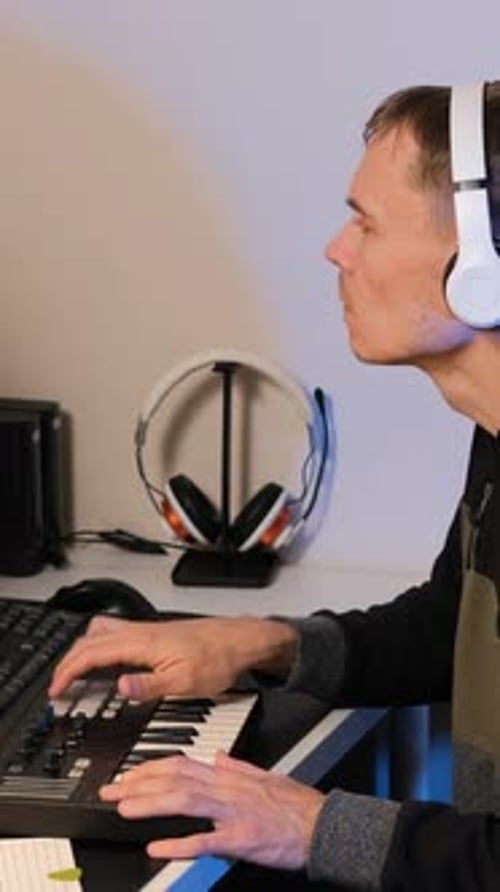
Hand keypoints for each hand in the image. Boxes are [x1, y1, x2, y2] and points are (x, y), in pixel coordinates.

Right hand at [49, 614, 296, 700]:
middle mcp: (141, 632)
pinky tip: (108, 663)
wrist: (240, 641)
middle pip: (90, 639)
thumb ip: (148, 685)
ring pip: (102, 632)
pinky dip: (101, 648)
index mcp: (141, 642)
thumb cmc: (217, 658)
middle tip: (59, 685)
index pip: (92, 653)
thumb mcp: (184, 681)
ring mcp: (147, 631)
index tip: (56, 690)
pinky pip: (117, 635)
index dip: (68, 672)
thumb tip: (119, 688)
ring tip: (76, 673)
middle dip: (69, 661)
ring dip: (83, 650)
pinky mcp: (156, 635)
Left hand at [100, 751, 325, 868]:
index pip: (182, 763)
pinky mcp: (243, 839)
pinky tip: (157, 847)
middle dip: (140, 783)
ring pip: (186, 801)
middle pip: (176, 778)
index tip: (127, 774)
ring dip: (152, 803)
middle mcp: (228, 788)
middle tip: (111, 791)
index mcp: (230, 775)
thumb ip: (237, 766)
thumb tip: (218, 755)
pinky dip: (179, 843)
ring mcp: (234, 812)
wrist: (323, 825)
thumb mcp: (264, 776)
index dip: (150, 767)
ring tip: (125, 808)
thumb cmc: (295, 805)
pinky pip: (206, 841)